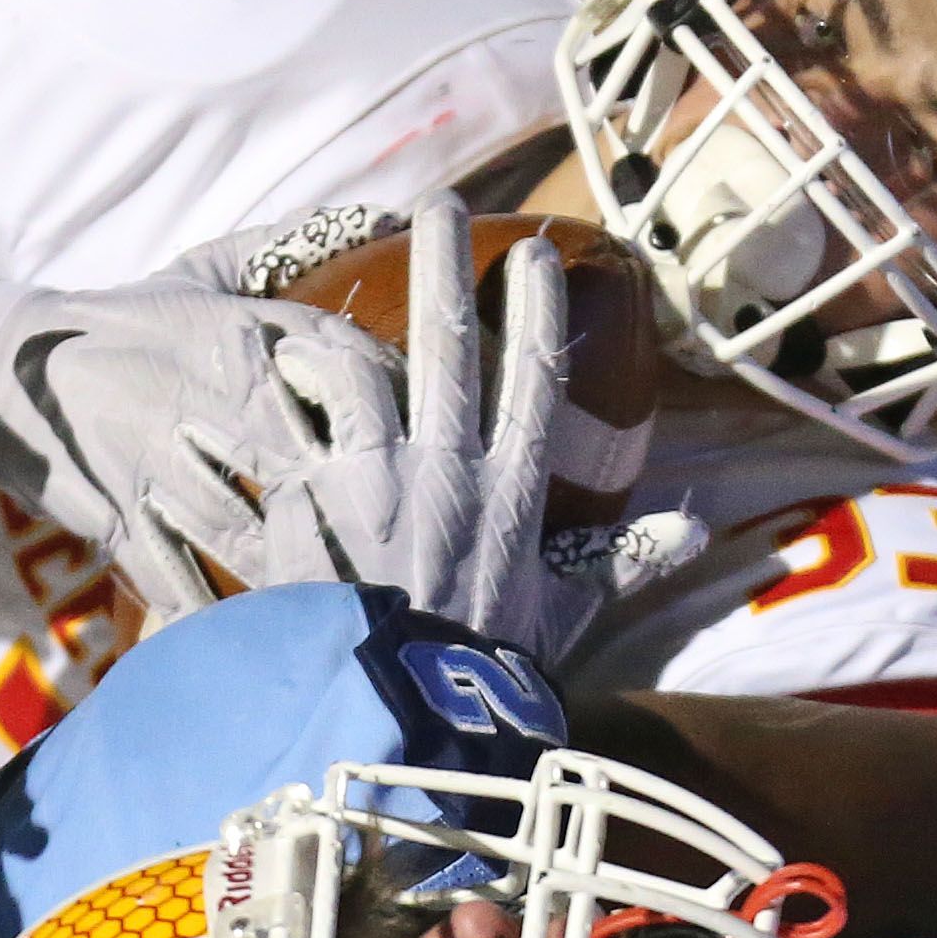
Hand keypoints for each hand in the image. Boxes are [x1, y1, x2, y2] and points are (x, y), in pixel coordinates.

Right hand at [0, 277, 411, 627]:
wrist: (2, 365)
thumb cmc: (127, 320)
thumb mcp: (204, 273)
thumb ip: (294, 242)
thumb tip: (380, 210)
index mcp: (237, 334)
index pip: (339, 367)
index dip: (394, 415)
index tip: (443, 458)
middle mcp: (201, 394)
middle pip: (300, 462)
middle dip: (358, 514)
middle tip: (418, 559)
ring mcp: (154, 461)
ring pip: (241, 528)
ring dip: (296, 573)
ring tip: (357, 609)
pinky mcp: (116, 515)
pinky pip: (173, 574)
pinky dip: (216, 614)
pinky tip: (261, 643)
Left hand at [242, 200, 702, 658]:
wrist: (403, 735)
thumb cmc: (485, 686)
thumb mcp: (564, 623)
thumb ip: (621, 565)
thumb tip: (694, 528)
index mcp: (517, 498)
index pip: (536, 381)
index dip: (537, 311)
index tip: (534, 252)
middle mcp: (452, 475)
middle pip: (450, 348)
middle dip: (447, 265)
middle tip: (436, 203)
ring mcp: (378, 486)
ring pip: (362, 374)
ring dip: (340, 324)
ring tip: (316, 289)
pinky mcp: (312, 509)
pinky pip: (287, 434)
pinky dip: (268, 398)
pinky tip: (242, 364)